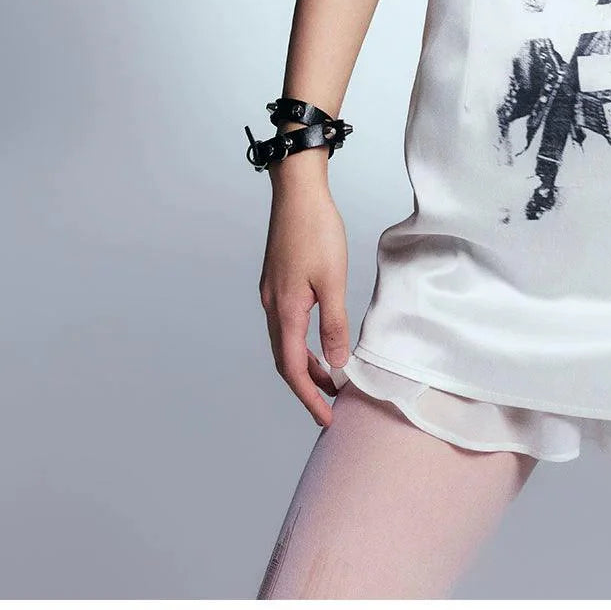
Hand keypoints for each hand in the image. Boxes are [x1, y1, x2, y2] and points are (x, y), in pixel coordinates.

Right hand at [259, 180, 351, 425]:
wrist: (297, 192)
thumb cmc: (316, 230)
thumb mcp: (333, 280)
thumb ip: (334, 324)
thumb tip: (338, 363)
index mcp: (285, 310)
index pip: (293, 369)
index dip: (310, 397)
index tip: (327, 417)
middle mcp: (272, 306)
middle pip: (286, 360)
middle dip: (308, 386)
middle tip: (332, 404)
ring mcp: (272, 293)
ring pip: (286, 342)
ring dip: (306, 364)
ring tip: (332, 377)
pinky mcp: (277, 281)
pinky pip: (287, 324)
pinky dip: (302, 342)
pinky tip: (320, 340)